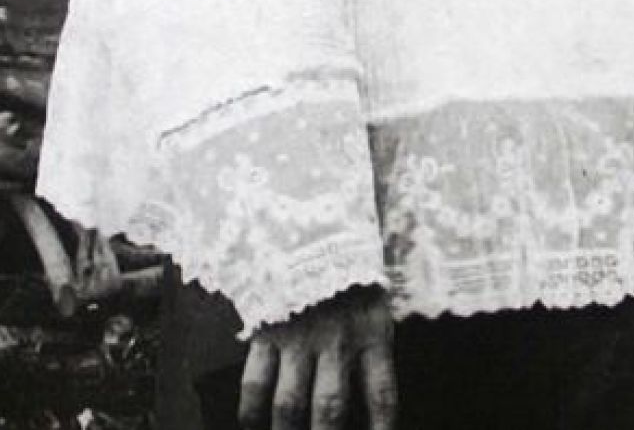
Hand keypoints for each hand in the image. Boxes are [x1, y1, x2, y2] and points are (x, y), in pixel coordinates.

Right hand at [239, 284, 395, 429]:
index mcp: (373, 334)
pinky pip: (256, 382)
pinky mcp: (269, 331)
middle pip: (330, 411)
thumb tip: (369, 406)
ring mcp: (300, 338)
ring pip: (290, 406)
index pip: (383, 397)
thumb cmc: (351, 272)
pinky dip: (250, 414)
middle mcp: (337, 341)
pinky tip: (252, 428)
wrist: (317, 224)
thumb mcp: (377, 305)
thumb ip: (373, 350)